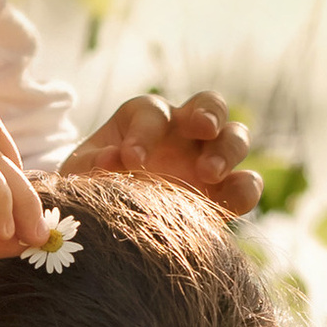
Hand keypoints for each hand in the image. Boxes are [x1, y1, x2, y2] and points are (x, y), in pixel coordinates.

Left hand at [65, 92, 261, 218]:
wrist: (107, 222)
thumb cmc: (91, 185)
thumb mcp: (80, 174)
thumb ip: (91, 165)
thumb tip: (112, 159)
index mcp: (146, 118)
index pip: (153, 113)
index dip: (145, 132)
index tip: (131, 159)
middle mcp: (183, 131)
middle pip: (210, 104)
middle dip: (208, 112)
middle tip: (200, 129)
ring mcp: (208, 159)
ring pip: (236, 137)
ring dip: (228, 148)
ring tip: (209, 172)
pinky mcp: (223, 193)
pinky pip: (246, 184)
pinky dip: (245, 190)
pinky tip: (230, 203)